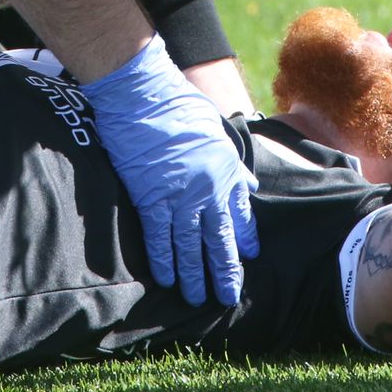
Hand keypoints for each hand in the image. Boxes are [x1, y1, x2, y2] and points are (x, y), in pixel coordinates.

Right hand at [81, 38, 258, 305]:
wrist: (142, 94)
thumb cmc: (177, 103)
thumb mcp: (216, 129)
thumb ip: (230, 162)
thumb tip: (247, 183)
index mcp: (225, 170)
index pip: (239, 214)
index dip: (244, 237)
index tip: (248, 255)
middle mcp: (207, 188)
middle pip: (218, 238)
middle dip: (224, 270)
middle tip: (228, 295)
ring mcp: (178, 196)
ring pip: (189, 245)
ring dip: (194, 274)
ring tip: (199, 297)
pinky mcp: (150, 197)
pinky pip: (158, 237)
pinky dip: (163, 260)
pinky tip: (166, 278)